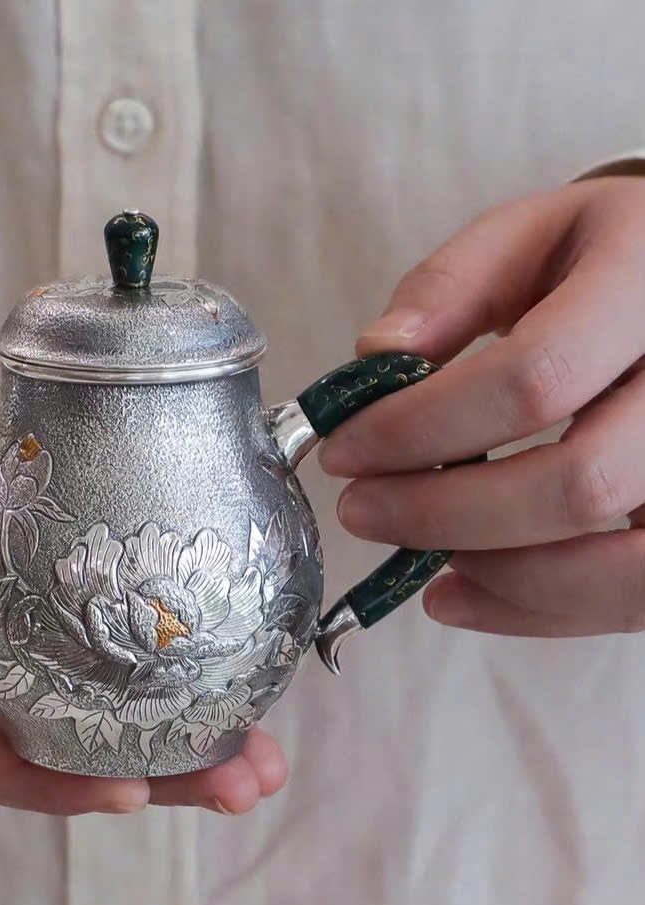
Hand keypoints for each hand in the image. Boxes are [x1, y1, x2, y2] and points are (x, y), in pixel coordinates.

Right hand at [0, 371, 286, 813]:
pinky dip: (136, 657)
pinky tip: (209, 660)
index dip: (29, 775)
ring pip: (65, 701)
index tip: (121, 785)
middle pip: (28, 743)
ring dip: (160, 729)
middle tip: (236, 777)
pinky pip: (69, 635)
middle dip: (134, 769)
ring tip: (254, 748)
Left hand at [317, 176, 644, 636]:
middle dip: (445, 512)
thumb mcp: (524, 237)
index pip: (534, 376)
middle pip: (579, 483)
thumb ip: (447, 288)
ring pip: (623, 566)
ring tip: (416, 554)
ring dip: (498, 575)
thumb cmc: (595, 260)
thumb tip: (373, 356)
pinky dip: (539, 612)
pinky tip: (461, 594)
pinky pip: (636, 597)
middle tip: (362, 510)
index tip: (343, 450)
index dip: (421, 428)